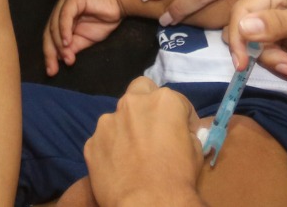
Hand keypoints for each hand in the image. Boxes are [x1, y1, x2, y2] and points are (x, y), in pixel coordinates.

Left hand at [44, 0, 124, 75]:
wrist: (120, 4)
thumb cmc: (104, 20)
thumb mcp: (84, 39)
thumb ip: (71, 47)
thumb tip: (58, 59)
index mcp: (60, 17)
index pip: (49, 37)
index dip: (49, 55)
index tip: (51, 71)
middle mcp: (59, 9)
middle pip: (49, 33)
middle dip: (50, 52)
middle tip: (53, 69)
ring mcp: (65, 2)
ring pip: (55, 26)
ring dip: (59, 44)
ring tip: (66, 58)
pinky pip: (65, 16)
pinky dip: (64, 31)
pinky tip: (67, 43)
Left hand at [84, 78, 202, 206]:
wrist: (147, 202)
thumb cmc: (177, 175)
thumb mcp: (196, 148)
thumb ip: (185, 132)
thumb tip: (182, 133)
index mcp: (164, 100)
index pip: (177, 101)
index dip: (182, 117)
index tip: (183, 132)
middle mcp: (133, 103)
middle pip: (140, 90)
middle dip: (147, 103)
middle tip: (153, 127)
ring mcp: (108, 122)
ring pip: (118, 116)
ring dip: (126, 127)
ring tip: (132, 152)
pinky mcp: (91, 143)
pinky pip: (103, 140)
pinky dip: (111, 148)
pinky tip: (118, 165)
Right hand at [227, 0, 286, 82]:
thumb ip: (276, 25)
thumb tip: (240, 27)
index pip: (242, 11)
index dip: (239, 38)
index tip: (243, 64)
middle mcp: (277, 3)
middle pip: (250, 35)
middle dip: (269, 56)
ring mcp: (283, 25)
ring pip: (262, 52)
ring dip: (283, 65)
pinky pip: (277, 61)